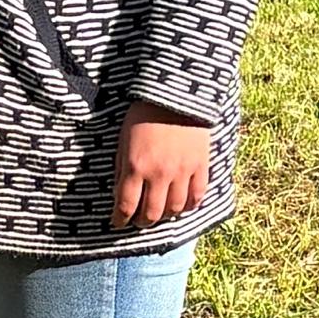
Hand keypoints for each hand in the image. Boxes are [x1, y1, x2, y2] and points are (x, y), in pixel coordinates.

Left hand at [113, 104, 210, 228]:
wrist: (176, 94)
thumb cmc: (143, 115)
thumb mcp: (123, 140)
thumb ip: (121, 168)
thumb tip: (119, 193)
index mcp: (136, 166)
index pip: (126, 206)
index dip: (119, 220)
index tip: (117, 223)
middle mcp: (159, 173)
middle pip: (151, 214)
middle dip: (141, 222)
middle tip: (138, 222)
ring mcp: (182, 171)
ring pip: (174, 209)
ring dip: (164, 216)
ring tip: (159, 213)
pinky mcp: (201, 166)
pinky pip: (197, 196)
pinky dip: (188, 206)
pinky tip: (181, 205)